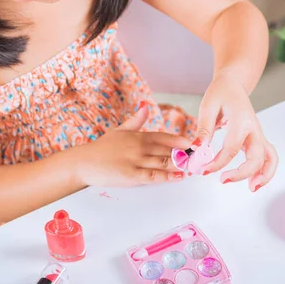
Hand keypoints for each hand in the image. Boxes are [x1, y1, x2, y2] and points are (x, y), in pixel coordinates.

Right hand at [75, 103, 191, 186]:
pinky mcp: (132, 175)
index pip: (166, 137)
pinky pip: (154, 175)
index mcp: (139, 136)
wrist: (84, 162)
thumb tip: (145, 107)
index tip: (195, 144)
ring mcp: (136, 161)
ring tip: (194, 168)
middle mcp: (140, 146)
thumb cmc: (102, 148)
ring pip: (164, 162)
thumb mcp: (119, 130)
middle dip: (186, 155)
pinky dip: (168, 176)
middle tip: (200, 159)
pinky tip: (179, 177)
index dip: (182, 141)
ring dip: (181, 165)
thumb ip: (136, 121)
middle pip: (169, 150)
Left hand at [195, 71, 277, 190]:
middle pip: (256, 157)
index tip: (203, 169)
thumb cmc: (220, 94)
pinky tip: (253, 181)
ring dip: (264, 175)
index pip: (231, 148)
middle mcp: (254, 129)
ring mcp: (258, 135)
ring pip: (269, 158)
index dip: (217, 162)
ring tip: (251, 188)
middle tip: (222, 180)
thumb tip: (197, 149)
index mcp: (241, 120)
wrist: (233, 85)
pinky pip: (268, 157)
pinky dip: (265, 170)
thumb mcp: (207, 107)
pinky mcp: (258, 139)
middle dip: (241, 173)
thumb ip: (204, 129)